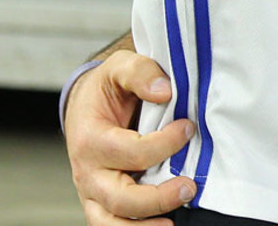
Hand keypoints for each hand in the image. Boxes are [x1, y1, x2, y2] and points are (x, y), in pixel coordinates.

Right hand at [66, 51, 194, 224]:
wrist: (87, 105)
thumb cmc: (108, 88)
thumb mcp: (120, 67)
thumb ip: (140, 72)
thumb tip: (164, 90)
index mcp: (90, 139)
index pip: (128, 151)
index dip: (162, 144)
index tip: (189, 128)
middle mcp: (87, 172)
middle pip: (119, 197)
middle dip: (156, 197)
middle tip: (189, 187)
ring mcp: (93, 192)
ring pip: (111, 223)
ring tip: (174, 224)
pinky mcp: (102, 204)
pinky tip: (164, 225)